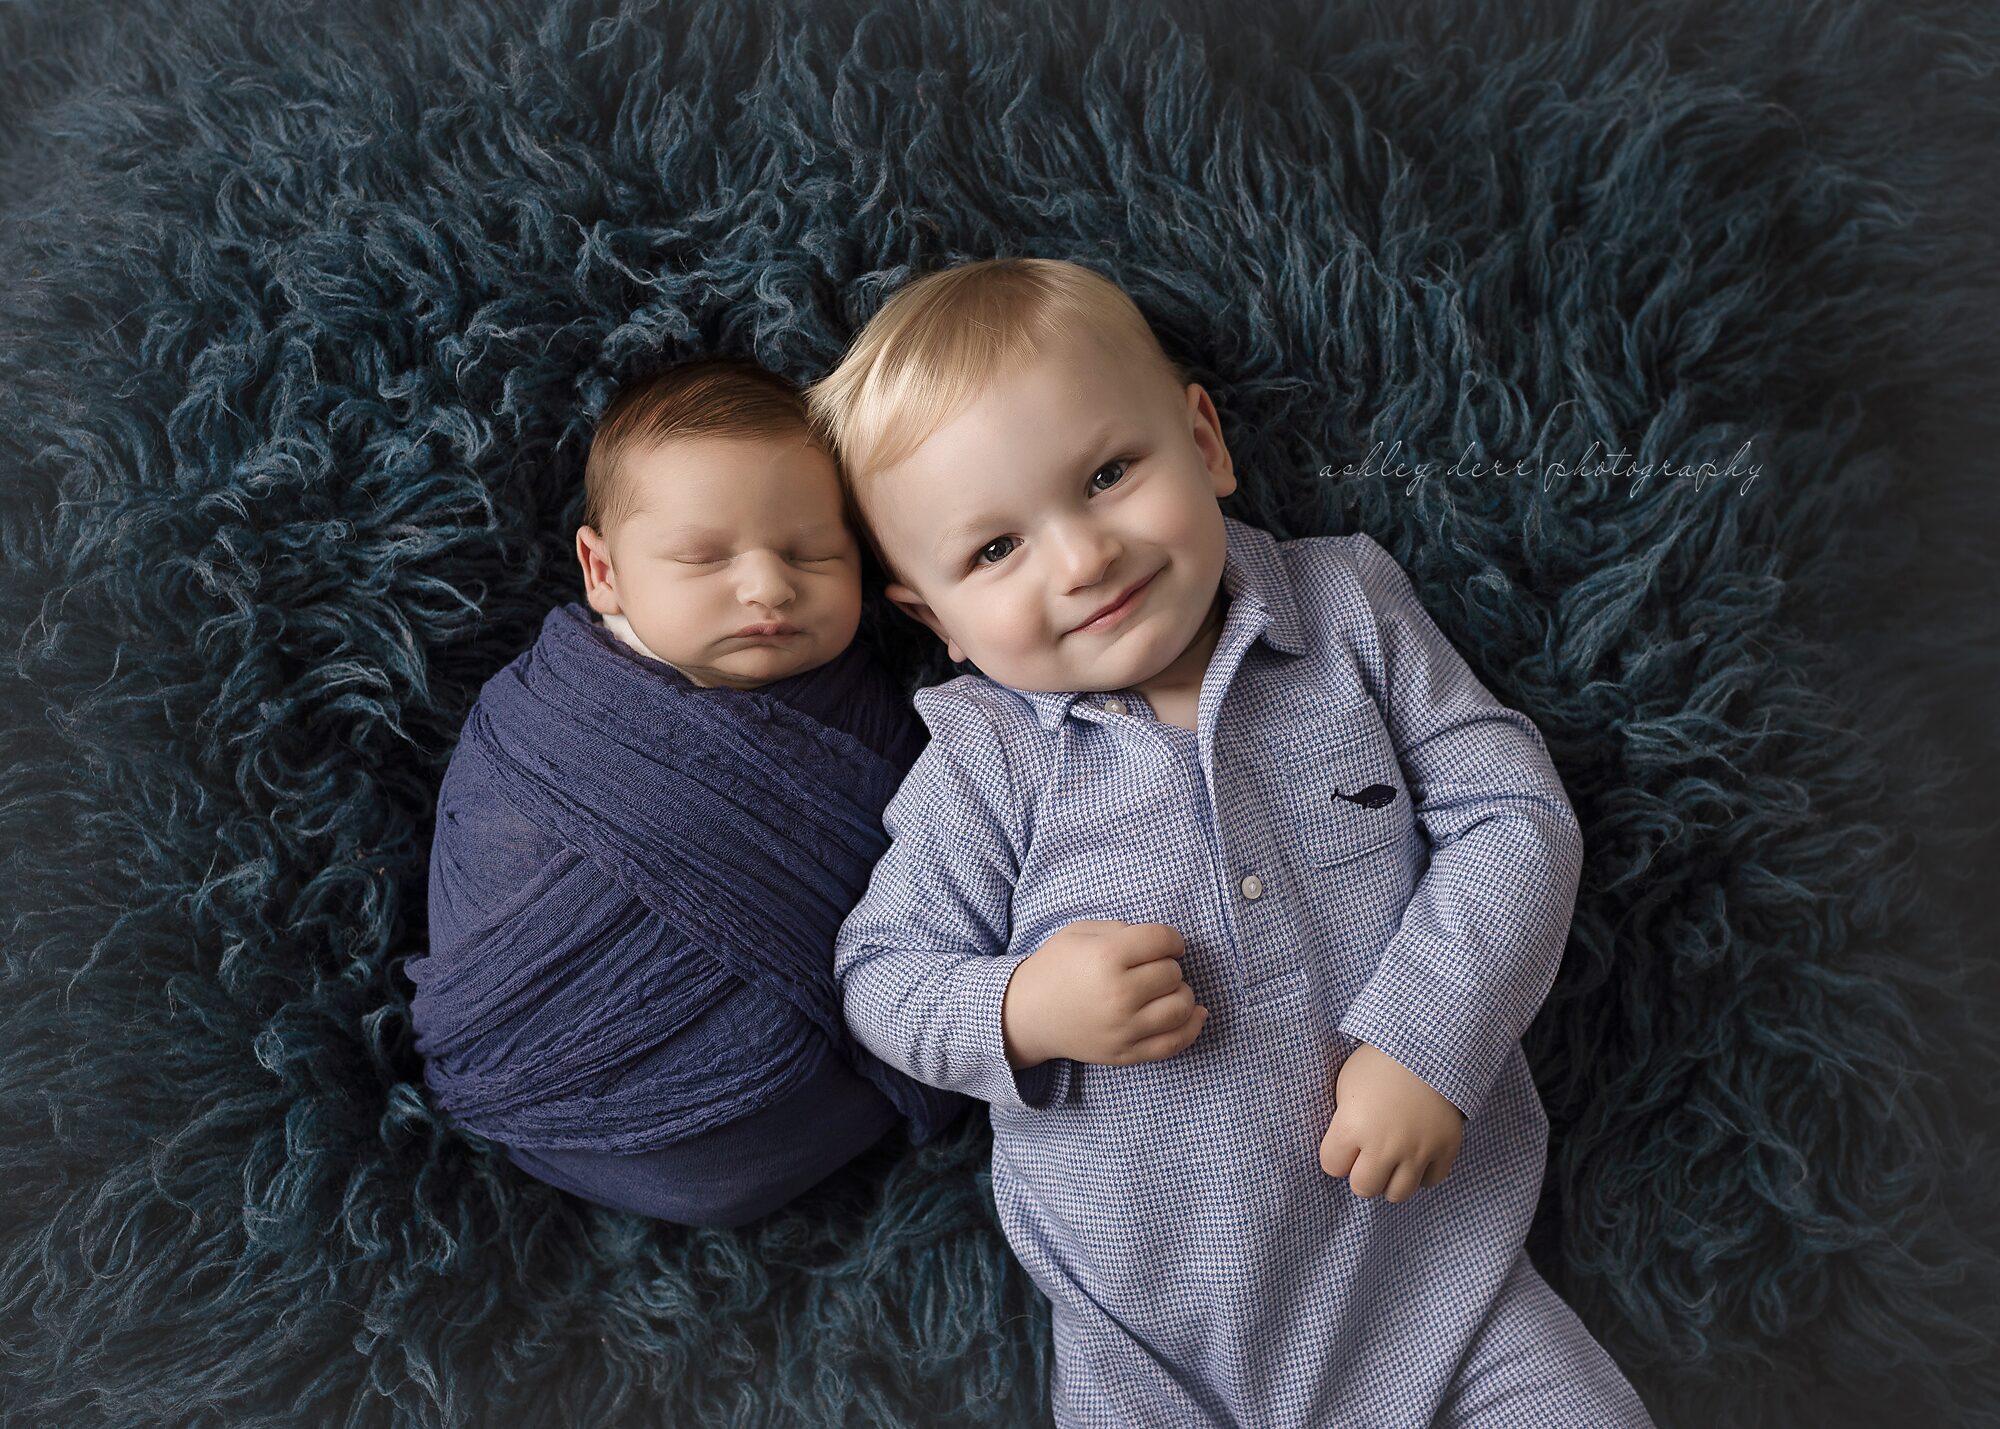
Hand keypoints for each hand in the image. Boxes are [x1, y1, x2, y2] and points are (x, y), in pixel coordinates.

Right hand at [1002, 919, 1208, 1068]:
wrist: (1027, 1015)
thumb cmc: (1056, 967)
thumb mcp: (1080, 932)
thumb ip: (1123, 930)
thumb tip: (1162, 944)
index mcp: (1106, 958)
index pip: (1163, 940)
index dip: (1171, 938)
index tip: (1166, 943)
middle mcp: (1118, 994)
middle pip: (1173, 973)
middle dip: (1168, 965)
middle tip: (1151, 967)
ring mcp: (1124, 1028)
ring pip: (1181, 1007)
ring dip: (1181, 994)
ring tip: (1165, 990)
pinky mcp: (1127, 1053)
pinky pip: (1175, 1043)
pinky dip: (1192, 1027)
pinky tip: (1197, 1013)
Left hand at [1318, 1042, 1464, 1202]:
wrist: (1429, 1044)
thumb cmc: (1379, 1061)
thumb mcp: (1346, 1084)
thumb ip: (1342, 1122)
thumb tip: (1343, 1154)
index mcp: (1352, 1126)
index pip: (1331, 1166)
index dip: (1336, 1154)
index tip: (1345, 1140)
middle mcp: (1385, 1145)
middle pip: (1363, 1188)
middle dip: (1362, 1172)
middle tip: (1368, 1154)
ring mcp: (1418, 1150)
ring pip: (1397, 1194)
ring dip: (1391, 1179)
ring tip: (1392, 1158)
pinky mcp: (1446, 1148)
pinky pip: (1431, 1181)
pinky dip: (1423, 1172)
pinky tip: (1417, 1153)